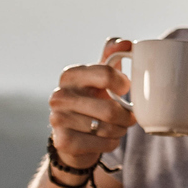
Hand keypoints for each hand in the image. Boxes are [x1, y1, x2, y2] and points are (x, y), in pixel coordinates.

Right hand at [48, 38, 138, 168]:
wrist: (73, 135)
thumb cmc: (93, 99)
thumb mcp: (100, 76)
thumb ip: (112, 55)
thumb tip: (126, 43)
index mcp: (70, 75)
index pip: (106, 74)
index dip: (123, 84)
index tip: (125, 89)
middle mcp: (59, 96)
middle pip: (110, 109)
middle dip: (127, 117)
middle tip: (130, 117)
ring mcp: (58, 119)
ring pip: (108, 128)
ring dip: (120, 130)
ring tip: (117, 127)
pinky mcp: (63, 141)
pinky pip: (103, 144)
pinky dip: (112, 143)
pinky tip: (106, 138)